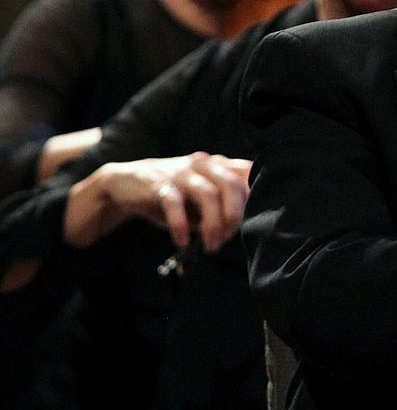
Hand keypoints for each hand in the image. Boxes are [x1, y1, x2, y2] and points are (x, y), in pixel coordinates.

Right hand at [66, 153, 252, 250]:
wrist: (127, 184)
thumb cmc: (174, 195)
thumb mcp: (200, 201)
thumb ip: (221, 209)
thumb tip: (240, 231)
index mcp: (219, 165)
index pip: (247, 173)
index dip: (256, 196)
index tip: (256, 219)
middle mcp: (203, 164)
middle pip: (230, 184)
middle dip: (234, 214)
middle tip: (229, 238)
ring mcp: (181, 172)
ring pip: (207, 193)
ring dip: (213, 223)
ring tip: (212, 245)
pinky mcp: (159, 183)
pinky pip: (174, 203)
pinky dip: (181, 224)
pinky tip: (182, 241)